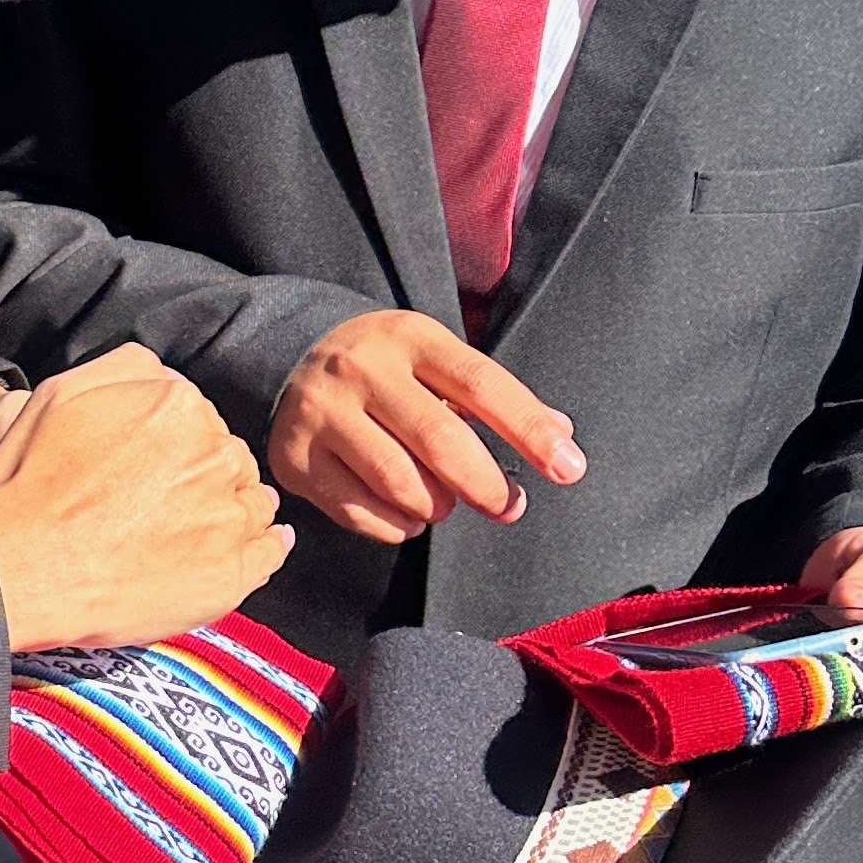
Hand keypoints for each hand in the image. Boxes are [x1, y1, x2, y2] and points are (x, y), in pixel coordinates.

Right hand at [0, 344, 287, 650]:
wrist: (21, 566)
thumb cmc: (31, 482)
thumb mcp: (62, 393)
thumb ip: (128, 370)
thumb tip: (166, 374)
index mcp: (180, 406)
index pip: (201, 419)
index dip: (178, 443)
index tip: (155, 467)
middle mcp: (216, 455)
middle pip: (230, 458)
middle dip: (207, 475)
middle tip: (165, 503)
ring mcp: (228, 517)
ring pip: (253, 502)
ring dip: (236, 508)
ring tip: (202, 528)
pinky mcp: (231, 574)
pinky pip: (270, 553)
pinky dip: (268, 546)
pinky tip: (261, 544)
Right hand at [268, 308, 584, 546]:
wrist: (294, 356)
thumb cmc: (391, 369)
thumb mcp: (439, 361)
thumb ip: (497, 399)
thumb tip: (562, 436)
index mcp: (409, 337)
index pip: (480, 384)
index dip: (528, 430)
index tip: (569, 468)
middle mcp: (360, 369)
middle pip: (440, 441)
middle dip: (486, 485)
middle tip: (508, 506)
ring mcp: (320, 413)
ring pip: (398, 484)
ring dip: (437, 507)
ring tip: (444, 503)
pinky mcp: (293, 457)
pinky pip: (360, 513)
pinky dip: (397, 526)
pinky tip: (405, 513)